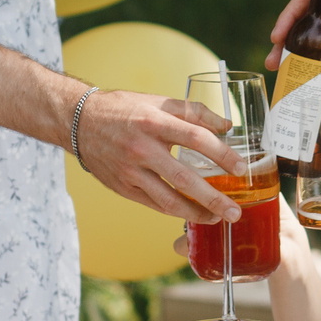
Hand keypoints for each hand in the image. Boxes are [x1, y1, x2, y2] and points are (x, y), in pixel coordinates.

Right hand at [75, 90, 240, 221]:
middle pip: (184, 178)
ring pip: (168, 199)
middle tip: (235, 211)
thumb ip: (194, 111)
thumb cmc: (124, 110)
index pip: (195, 138)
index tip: (241, 168)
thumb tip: (226, 126)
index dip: (221, 154)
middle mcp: (142, 148)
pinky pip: (154, 205)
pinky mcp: (123, 187)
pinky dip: (176, 212)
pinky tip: (192, 214)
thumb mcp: (158, 101)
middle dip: (213, 198)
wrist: (80, 122)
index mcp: (154, 122)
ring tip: (216, 219)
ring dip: (196, 213)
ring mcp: (130, 171)